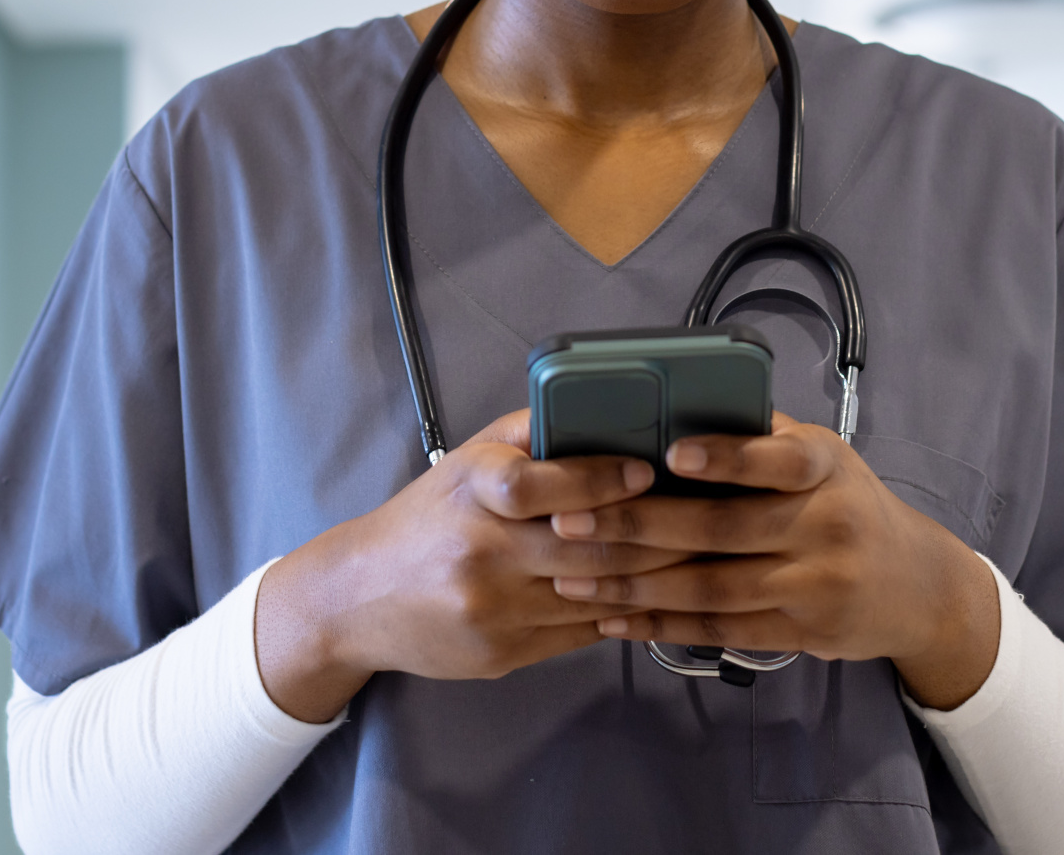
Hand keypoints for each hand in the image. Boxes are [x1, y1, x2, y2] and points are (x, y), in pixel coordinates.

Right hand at [253, 411, 695, 721]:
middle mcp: (478, 554)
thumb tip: (605, 407)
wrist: (357, 599)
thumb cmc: (427, 518)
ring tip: (700, 556)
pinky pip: (580, 634)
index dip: (597, 478)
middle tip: (707, 516)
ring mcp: (490, 612)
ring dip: (651, 577)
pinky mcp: (501, 654)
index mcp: (469, 493)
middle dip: (653, 533)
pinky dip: (622, 613)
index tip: (647, 470)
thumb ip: (529, 435)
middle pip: (582, 547)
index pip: (537, 484)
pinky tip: (655, 596)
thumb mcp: (465, 460)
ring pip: (592, 595)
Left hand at [545, 412, 1000, 709]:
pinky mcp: (802, 633)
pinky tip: (613, 619)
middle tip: (569, 520)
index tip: (670, 454)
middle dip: (637, 526)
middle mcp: (826, 523)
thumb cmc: (846, 503)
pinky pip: (720, 630)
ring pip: (711, 586)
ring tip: (571, 575)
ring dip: (634, 584)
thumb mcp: (823, 457)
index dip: (726, 457)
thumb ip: (760, 435)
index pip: (777, 458)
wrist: (914, 585)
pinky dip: (661, 625)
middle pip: (722, 529)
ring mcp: (816, 584)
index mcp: (825, 465)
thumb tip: (674, 402)